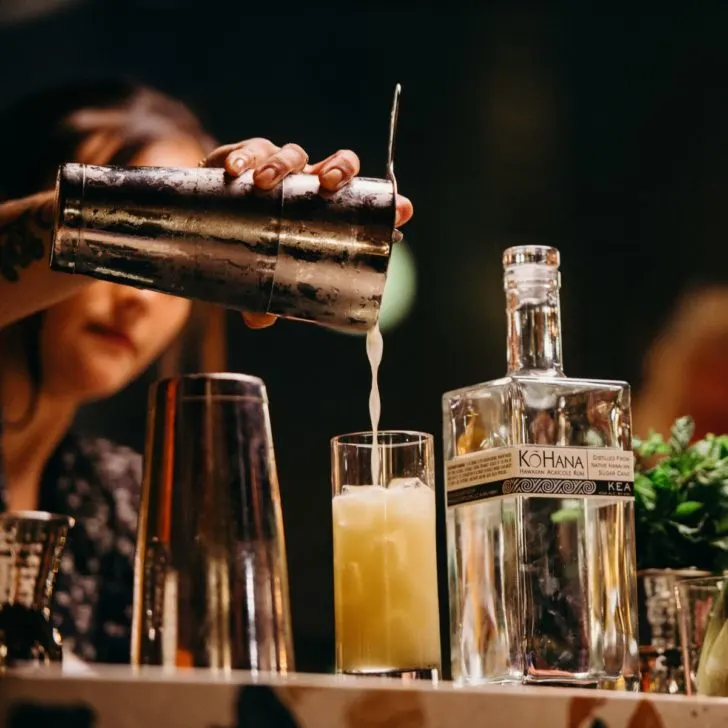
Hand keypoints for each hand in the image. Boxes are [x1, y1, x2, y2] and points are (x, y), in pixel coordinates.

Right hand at [202, 138, 413, 328]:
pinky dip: (242, 158)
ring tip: (264, 183)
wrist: (203, 221)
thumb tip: (261, 320)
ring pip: (291, 153)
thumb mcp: (262, 277)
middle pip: (336, 165)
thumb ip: (266, 299)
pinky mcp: (242, 158)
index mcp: (322, 210)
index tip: (402, 211)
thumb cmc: (247, 248)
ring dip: (281, 164)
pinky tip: (236, 171)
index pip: (361, 200)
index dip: (386, 202)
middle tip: (328, 184)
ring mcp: (277, 167)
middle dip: (339, 169)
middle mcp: (306, 184)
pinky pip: (247, 151)